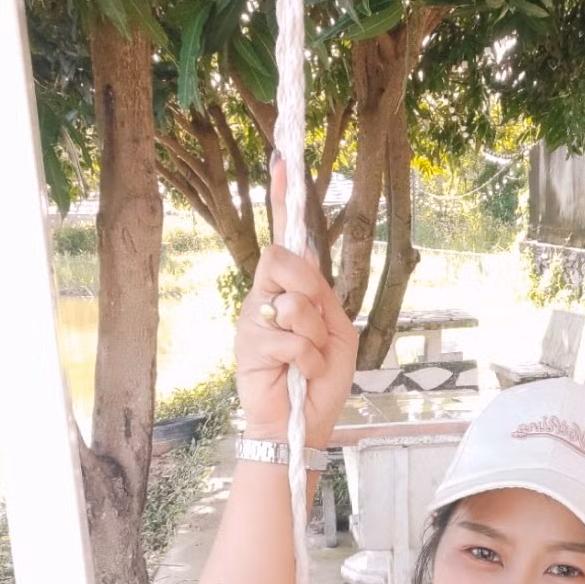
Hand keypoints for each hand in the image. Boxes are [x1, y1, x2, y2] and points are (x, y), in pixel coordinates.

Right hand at [233, 157, 357, 446]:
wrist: (301, 424)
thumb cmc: (320, 379)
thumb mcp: (337, 332)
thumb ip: (322, 298)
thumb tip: (301, 267)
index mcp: (292, 289)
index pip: (286, 237)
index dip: (284, 199)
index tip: (283, 159)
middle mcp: (267, 295)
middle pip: (283, 257)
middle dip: (308, 288)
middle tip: (315, 321)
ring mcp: (253, 317)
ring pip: (290, 300)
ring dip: (313, 335)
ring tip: (309, 358)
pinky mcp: (247, 343)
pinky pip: (289, 337)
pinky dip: (307, 359)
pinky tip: (299, 374)